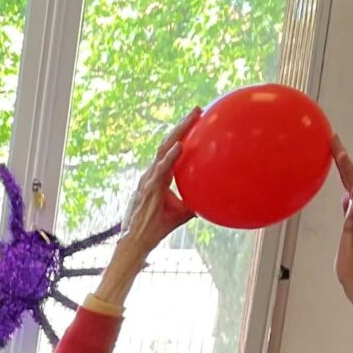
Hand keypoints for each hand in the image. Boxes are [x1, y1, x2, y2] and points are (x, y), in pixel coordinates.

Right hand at [111, 111, 199, 266]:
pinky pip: (160, 169)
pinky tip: (181, 146)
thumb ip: (195, 200)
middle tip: (198, 110)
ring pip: (163, 150)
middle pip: (167, 143)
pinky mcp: (148, 189)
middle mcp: (151, 174)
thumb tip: (215, 199)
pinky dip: (170, 157)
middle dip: (182, 126)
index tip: (197, 120)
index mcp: (158, 177)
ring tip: (191, 119)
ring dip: (178, 134)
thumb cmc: (156, 228)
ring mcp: (148, 180)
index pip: (170, 150)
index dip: (182, 134)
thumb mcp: (182, 212)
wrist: (137, 243)